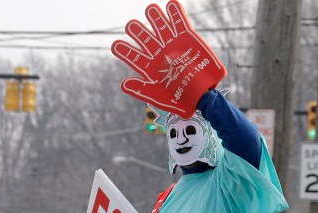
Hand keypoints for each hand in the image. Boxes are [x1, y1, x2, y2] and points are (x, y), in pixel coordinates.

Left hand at [111, 0, 226, 117]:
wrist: (201, 94)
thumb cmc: (178, 99)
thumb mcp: (157, 96)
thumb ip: (141, 89)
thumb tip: (123, 84)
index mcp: (148, 65)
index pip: (132, 56)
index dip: (123, 50)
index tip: (115, 46)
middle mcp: (158, 51)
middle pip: (144, 37)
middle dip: (137, 31)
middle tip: (132, 26)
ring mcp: (171, 42)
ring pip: (159, 25)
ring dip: (154, 17)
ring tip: (151, 9)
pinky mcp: (186, 36)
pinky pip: (179, 22)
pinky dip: (175, 13)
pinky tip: (171, 4)